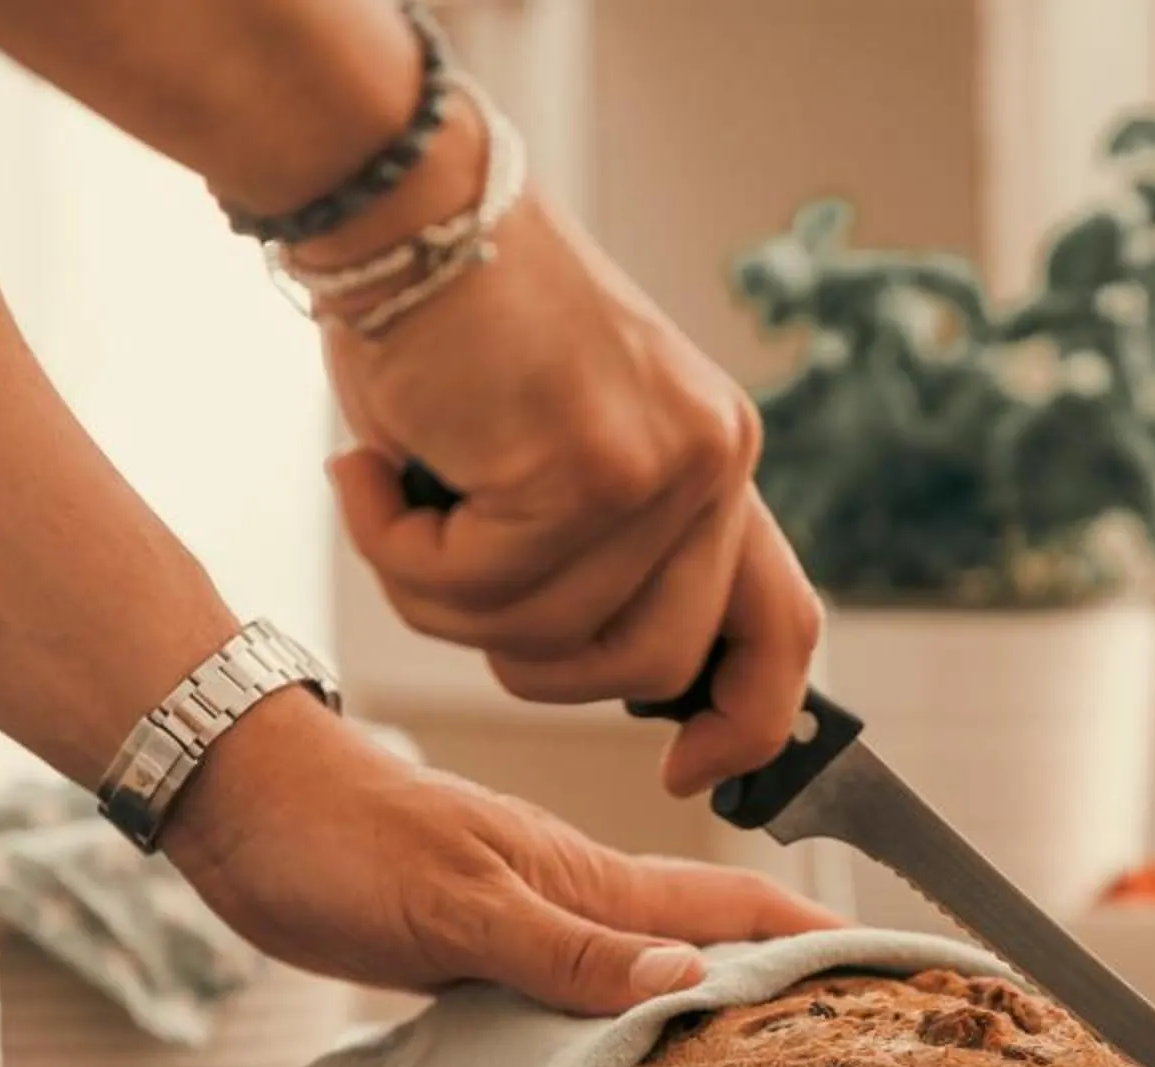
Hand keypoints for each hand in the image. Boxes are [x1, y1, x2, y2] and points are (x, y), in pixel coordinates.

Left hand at [160, 695, 840, 1014]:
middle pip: (716, 940)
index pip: (742, 902)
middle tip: (868, 1042)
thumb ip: (566, 949)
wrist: (242, 805)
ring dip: (715, 1008)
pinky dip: (628, 1026)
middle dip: (797, 980)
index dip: (828, 933)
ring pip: (654, 971)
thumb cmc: (340, 840)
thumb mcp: (456, 905)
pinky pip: (584, 996)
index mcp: (592, 879)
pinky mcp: (488, 953)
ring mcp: (538, 924)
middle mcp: (581, 901)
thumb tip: (685, 976)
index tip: (909, 967)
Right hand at [315, 130, 818, 795]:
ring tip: (395, 499)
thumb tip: (609, 670)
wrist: (395, 203)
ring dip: (441, 598)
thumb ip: (604, 550)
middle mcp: (714, 464)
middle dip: (532, 665)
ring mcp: (659, 468)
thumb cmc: (447, 326)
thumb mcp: (557, 448)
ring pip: (550, 639)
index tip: (687, 775)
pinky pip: (478, 590)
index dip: (748, 724)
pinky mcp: (585, 468)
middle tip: (446, 578)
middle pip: (648, 665)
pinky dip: (396, 550)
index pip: (783, 627)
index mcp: (719, 462)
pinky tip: (370, 468)